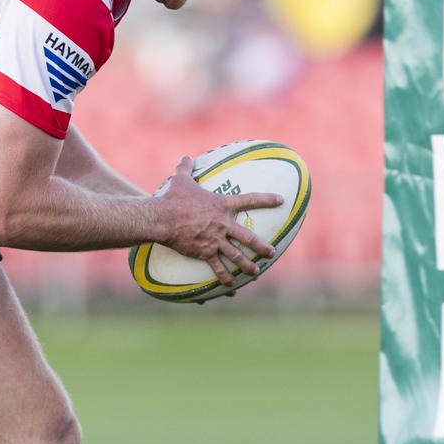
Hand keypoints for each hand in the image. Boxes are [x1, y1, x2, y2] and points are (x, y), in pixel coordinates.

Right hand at [156, 156, 281, 286]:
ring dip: (248, 265)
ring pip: (237, 255)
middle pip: (248, 237)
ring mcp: (215, 239)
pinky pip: (218, 267)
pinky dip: (225, 277)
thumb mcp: (180, 179)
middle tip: (272, 252)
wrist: (162, 217)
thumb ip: (186, 168)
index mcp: (222, 205)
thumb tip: (185, 156)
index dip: (267, 199)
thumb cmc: (172, 198)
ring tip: (256, 272)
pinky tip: (231, 286)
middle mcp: (223, 224)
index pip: (250, 200)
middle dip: (262, 246)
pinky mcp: (204, 252)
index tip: (281, 200)